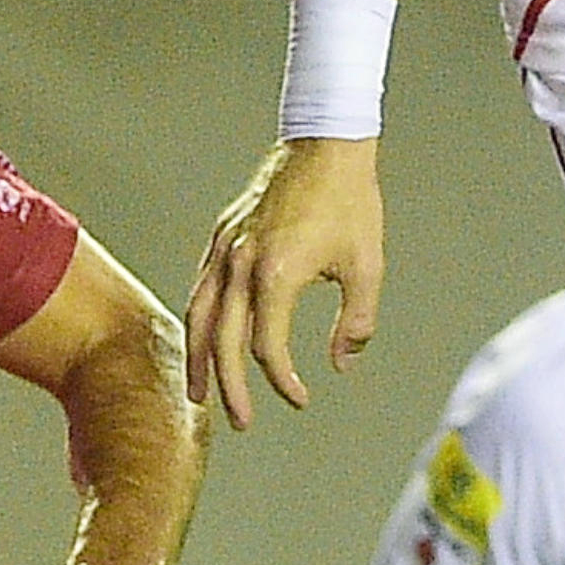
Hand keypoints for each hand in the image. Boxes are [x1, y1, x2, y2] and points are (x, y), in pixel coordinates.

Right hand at [184, 137, 383, 427]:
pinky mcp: (221, 235)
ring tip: (201, 393)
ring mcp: (225, 248)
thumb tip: (343, 363)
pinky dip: (199, 320)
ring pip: (199, 316)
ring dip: (198, 359)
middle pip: (223, 342)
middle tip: (241, 421)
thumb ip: (356, 321)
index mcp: (277, 274)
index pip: (267, 348)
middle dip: (230, 388)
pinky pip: (200, 287)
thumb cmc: (351, 201)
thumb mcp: (367, 264)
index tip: (299, 398)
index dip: (282, 381)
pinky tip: (205, 338)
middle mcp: (241, 264)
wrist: (326, 143)